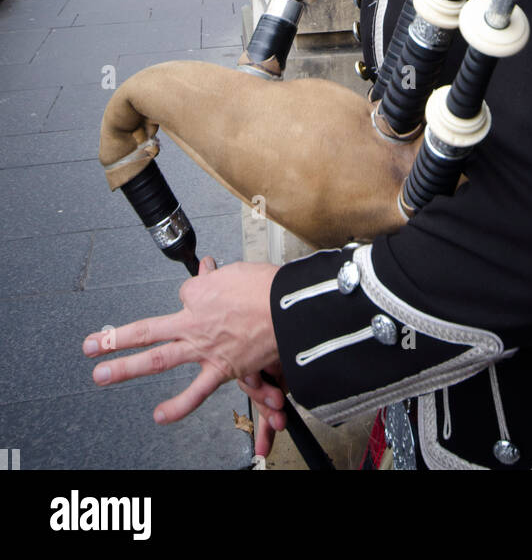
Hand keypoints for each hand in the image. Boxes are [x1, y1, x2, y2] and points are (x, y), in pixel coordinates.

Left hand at [82, 257, 281, 425]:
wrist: (290, 307)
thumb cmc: (269, 287)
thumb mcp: (239, 271)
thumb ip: (219, 276)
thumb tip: (207, 268)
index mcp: (199, 292)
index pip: (186, 295)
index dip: (196, 294)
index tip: (209, 294)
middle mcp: (193, 319)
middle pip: (146, 329)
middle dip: (114, 339)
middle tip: (89, 346)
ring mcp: (202, 347)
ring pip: (158, 358)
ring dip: (125, 367)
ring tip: (100, 374)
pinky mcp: (220, 369)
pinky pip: (195, 392)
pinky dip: (177, 406)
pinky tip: (159, 415)